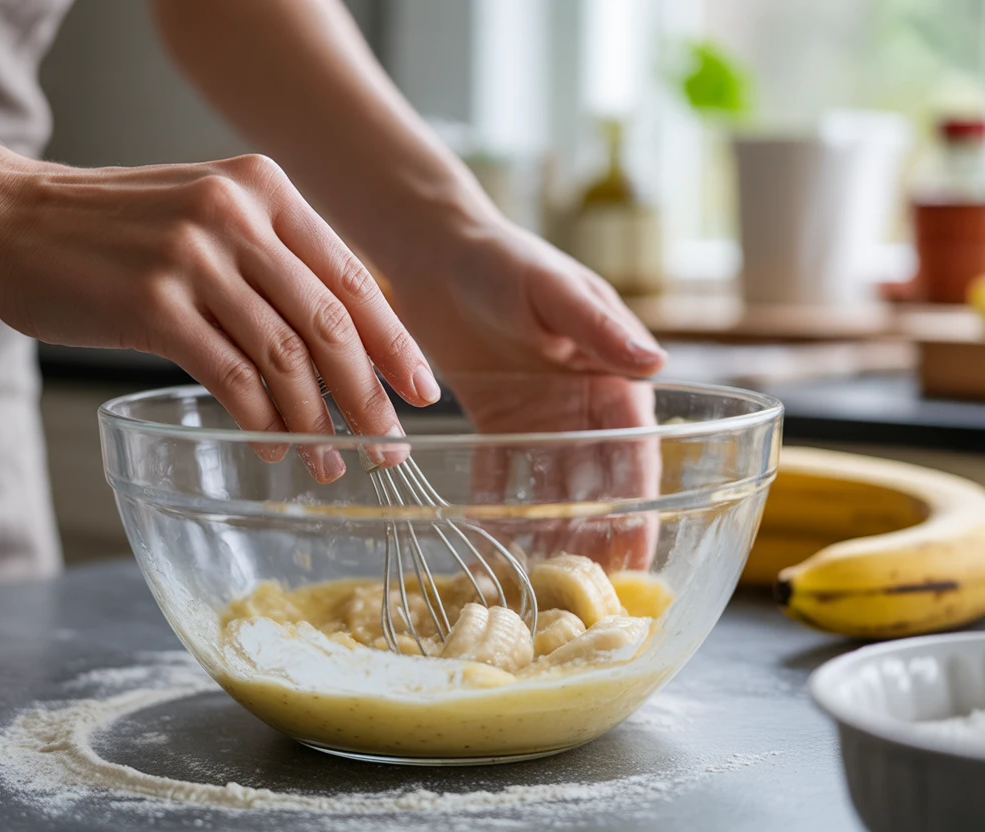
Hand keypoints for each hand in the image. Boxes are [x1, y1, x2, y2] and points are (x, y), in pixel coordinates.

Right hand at [0, 154, 438, 481]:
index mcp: (263, 188)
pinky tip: (273, 450)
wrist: (7, 218)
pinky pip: (231, 376)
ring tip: (330, 463)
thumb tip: (336, 339)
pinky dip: (260, 422)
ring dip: (316, 420)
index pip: (349, 276)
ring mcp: (194, 257)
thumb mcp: (204, 213)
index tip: (422, 389)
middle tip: (389, 447)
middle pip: (328, 321)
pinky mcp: (153, 305)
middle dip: (367, 394)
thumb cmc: (110, 230)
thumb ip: (268, 256)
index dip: (393, 340)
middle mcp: (236, 214)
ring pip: (284, 355)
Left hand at [386, 216, 664, 570]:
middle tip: (582, 589)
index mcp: (611, 378)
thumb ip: (599, 328)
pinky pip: (497, 472)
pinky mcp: (494, 421)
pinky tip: (487, 540)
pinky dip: (494, 503)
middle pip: (593, 480)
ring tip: (537, 577)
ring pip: (547, 485)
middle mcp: (580, 406)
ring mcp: (537, 418)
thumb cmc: (507, 262)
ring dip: (545, 527)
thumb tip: (655, 364)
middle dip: (591, 531)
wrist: (438, 251)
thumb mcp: (556, 293)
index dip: (634, 505)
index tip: (635, 554)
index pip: (632, 453)